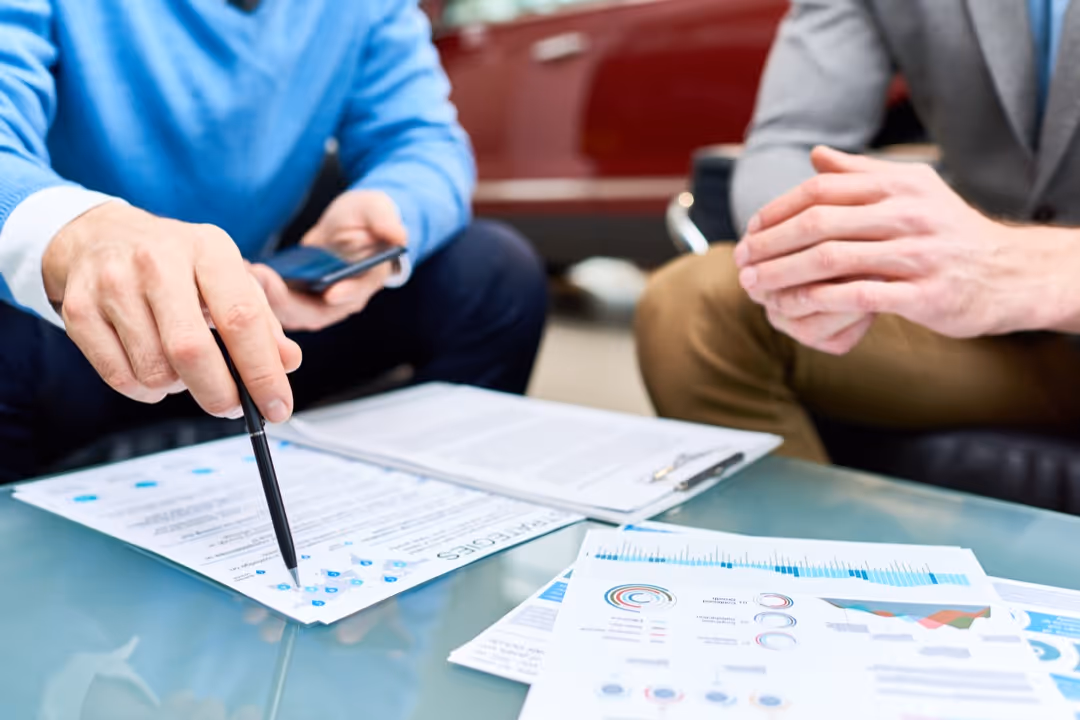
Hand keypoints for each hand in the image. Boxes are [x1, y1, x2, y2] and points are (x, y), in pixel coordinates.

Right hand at [43, 202, 301, 420]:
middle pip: (192, 351)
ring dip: (180, 387)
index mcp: (207, 249)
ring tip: (185, 368)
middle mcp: (158, 262)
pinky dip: (146, 390)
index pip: (241, 318)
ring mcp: (113, 285)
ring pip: (155, 372)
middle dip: (220, 394)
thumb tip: (287, 362)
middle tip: (233, 407)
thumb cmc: (176, 261)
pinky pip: (121, 378)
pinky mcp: (80, 310)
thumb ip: (263, 320)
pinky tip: (155, 368)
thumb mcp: (228, 275)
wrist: (100, 235)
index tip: (277, 406)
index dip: (263, 372)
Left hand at [248, 190, 406, 331]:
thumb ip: (386, 221)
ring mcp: (315, 303)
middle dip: (286, 300)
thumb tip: (399, 235)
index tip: (330, 292)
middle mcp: (340, 301)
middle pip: (313, 312)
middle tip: (262, 277)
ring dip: (265, 299)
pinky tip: (239, 272)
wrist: (353, 226)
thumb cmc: (368, 218)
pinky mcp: (294, 299)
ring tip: (245, 274)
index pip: (355, 295)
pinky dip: (256, 293)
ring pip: (288, 313)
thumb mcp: (378, 210)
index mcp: (366, 283)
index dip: (345, 294)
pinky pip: (273, 305)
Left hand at [734, 146, 1079, 351]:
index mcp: (899, 186)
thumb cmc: (948, 232)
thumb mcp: (913, 190)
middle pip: (819, 224)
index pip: (821, 191)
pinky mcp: (925, 294)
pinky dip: (818, 300)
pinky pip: (860, 296)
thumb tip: (815, 155)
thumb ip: (861, 174)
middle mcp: (908, 214)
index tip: (750, 231)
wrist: (1008, 273)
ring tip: (755, 286)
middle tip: (741, 261)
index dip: (777, 211)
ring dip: (784, 274)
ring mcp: (918, 254)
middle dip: (771, 244)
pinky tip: (791, 307)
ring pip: (833, 259)